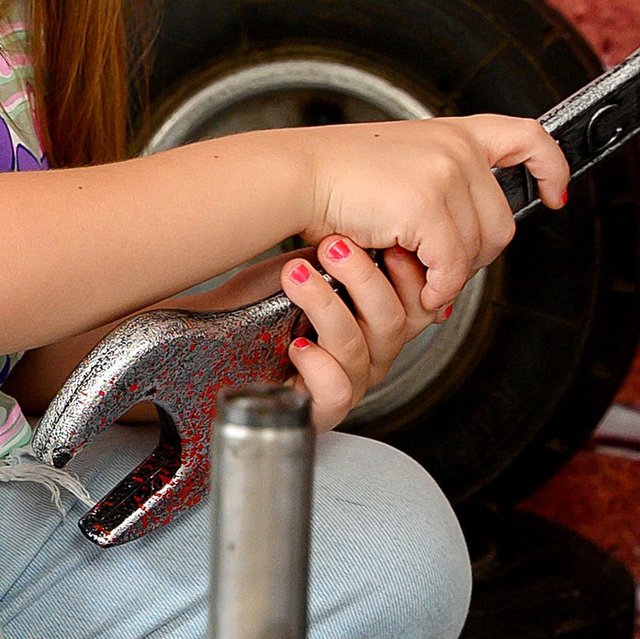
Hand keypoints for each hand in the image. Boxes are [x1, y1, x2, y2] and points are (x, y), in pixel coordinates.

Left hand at [275, 239, 430, 433]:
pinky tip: (297, 343)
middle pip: (394, 322)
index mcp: (380, 320)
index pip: (421, 304)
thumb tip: (370, 228)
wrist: (219, 332)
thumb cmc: (264, 301)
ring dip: (325, 306)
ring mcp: (351, 383)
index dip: (410, 275)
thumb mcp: (310, 266)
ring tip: (295, 277)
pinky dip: (318, 364)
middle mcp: (373, 354)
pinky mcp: (322, 410)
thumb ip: (345, 256)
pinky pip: (337, 390)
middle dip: (364, 278)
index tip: (384, 242)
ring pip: (358, 347)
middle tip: (333, 248)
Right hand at [302, 112, 569, 320]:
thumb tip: (462, 252)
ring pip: (480, 248)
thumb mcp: (398, 171)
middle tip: (438, 267)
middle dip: (476, 254)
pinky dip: (438, 285)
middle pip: (502, 219)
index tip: (554, 192)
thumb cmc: (332, 178)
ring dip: (452, 273)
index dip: (549, 166)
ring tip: (416, 273)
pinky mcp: (427, 206)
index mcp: (452, 134)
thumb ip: (438, 193)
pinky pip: (453, 265)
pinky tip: (418, 285)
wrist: (295, 176)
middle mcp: (456, 149)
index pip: (525, 137)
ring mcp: (445, 174)